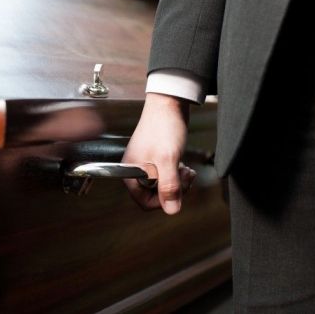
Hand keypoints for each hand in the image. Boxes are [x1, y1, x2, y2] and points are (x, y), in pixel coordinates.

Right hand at [122, 92, 195, 214]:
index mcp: (131, 173)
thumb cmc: (163, 127)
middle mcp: (136, 172)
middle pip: (155, 196)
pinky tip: (182, 163)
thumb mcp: (167, 160)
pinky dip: (177, 173)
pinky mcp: (156, 160)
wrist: (168, 104)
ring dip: (177, 181)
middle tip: (183, 175)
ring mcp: (146, 166)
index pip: (144, 203)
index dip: (163, 201)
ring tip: (184, 168)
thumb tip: (171, 210)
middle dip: (173, 189)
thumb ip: (168, 186)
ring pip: (163, 187)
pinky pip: (167, 176)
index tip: (175, 191)